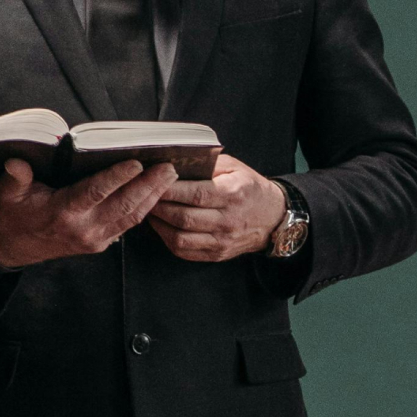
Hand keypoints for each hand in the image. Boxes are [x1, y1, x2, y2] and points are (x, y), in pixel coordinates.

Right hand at [0, 158, 178, 269]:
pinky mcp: (101, 244)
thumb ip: (15, 178)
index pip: (95, 193)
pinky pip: (129, 226)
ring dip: (153, 196)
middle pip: (123, 205)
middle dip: (149, 186)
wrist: (14, 247)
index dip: (117, 178)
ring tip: (170, 177)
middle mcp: (83, 228)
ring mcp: (95, 239)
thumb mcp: (8, 194)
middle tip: (168, 167)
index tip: (136, 163)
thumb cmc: (14, 214)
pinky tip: (158, 194)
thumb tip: (15, 163)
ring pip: (132, 217)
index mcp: (63, 212)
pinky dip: (146, 209)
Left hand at [146, 152, 286, 261]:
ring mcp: (222, 240)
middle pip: (183, 217)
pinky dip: (167, 238)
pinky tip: (162, 225)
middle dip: (158, 205)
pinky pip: (184, 251)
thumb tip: (175, 162)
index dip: (169, 189)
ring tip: (151, 210)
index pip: (195, 194)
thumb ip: (207, 164)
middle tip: (144, 194)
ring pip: (180, 238)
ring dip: (159, 224)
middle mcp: (228, 220)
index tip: (152, 179)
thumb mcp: (235, 167)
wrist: (273, 218)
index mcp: (233, 194)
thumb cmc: (250, 188)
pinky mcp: (217, 254)